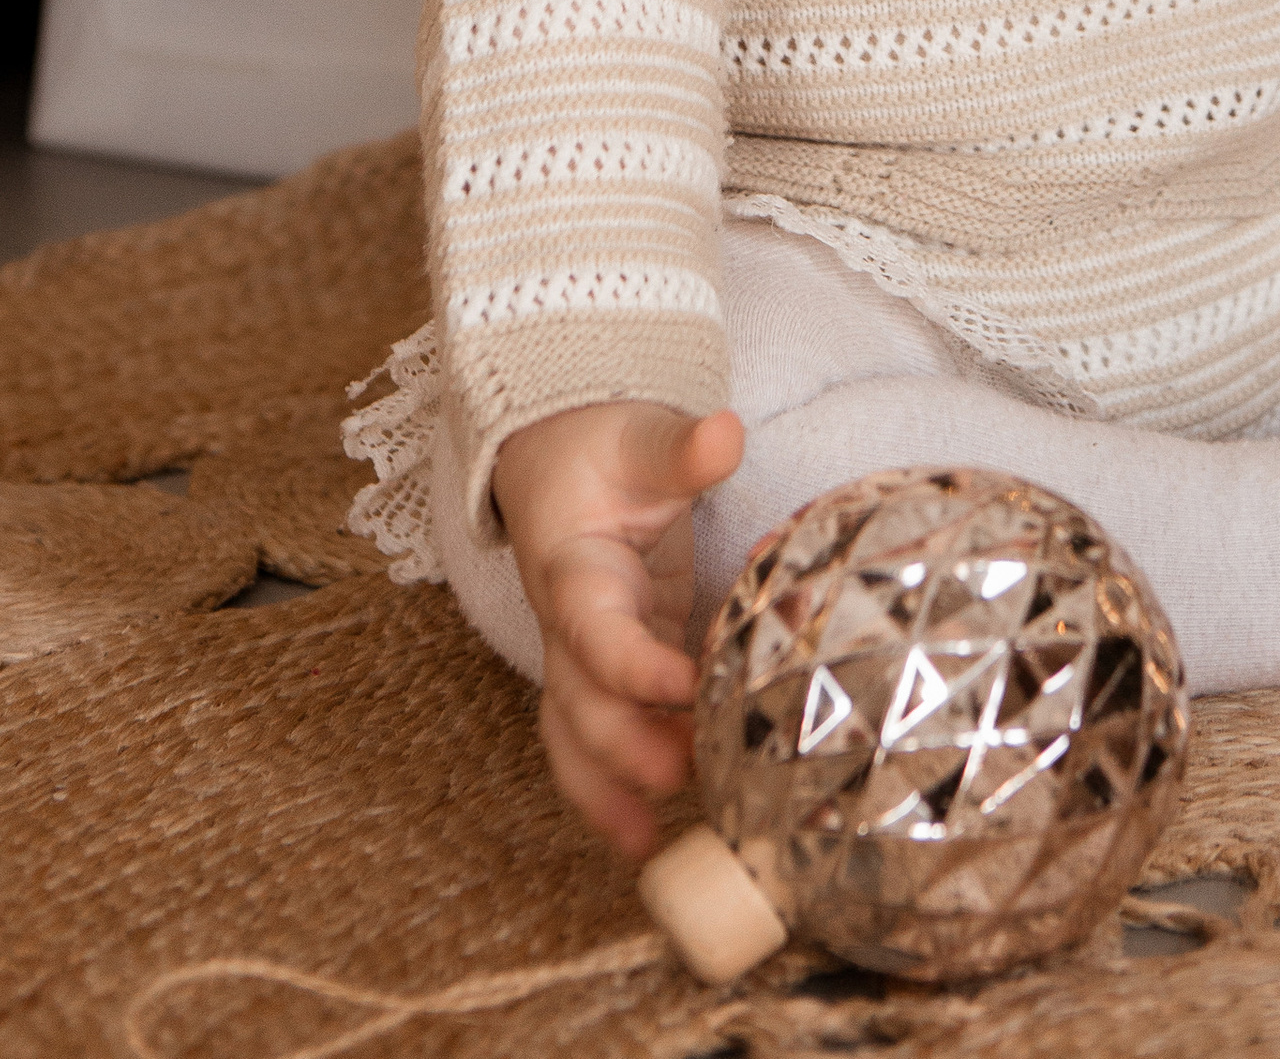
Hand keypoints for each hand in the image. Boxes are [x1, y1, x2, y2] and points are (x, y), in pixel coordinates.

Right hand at [490, 396, 745, 857]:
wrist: (556, 451)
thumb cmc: (600, 445)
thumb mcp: (640, 434)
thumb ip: (679, 445)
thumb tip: (723, 434)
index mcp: (573, 568)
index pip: (594, 630)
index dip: (633, 667)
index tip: (687, 686)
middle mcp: (568, 623)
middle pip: (580, 700)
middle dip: (625, 747)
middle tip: (685, 777)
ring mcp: (582, 653)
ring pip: (574, 734)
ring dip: (604, 790)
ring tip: (649, 844)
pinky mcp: (609, 665)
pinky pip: (596, 735)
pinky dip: (612, 786)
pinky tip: (647, 832)